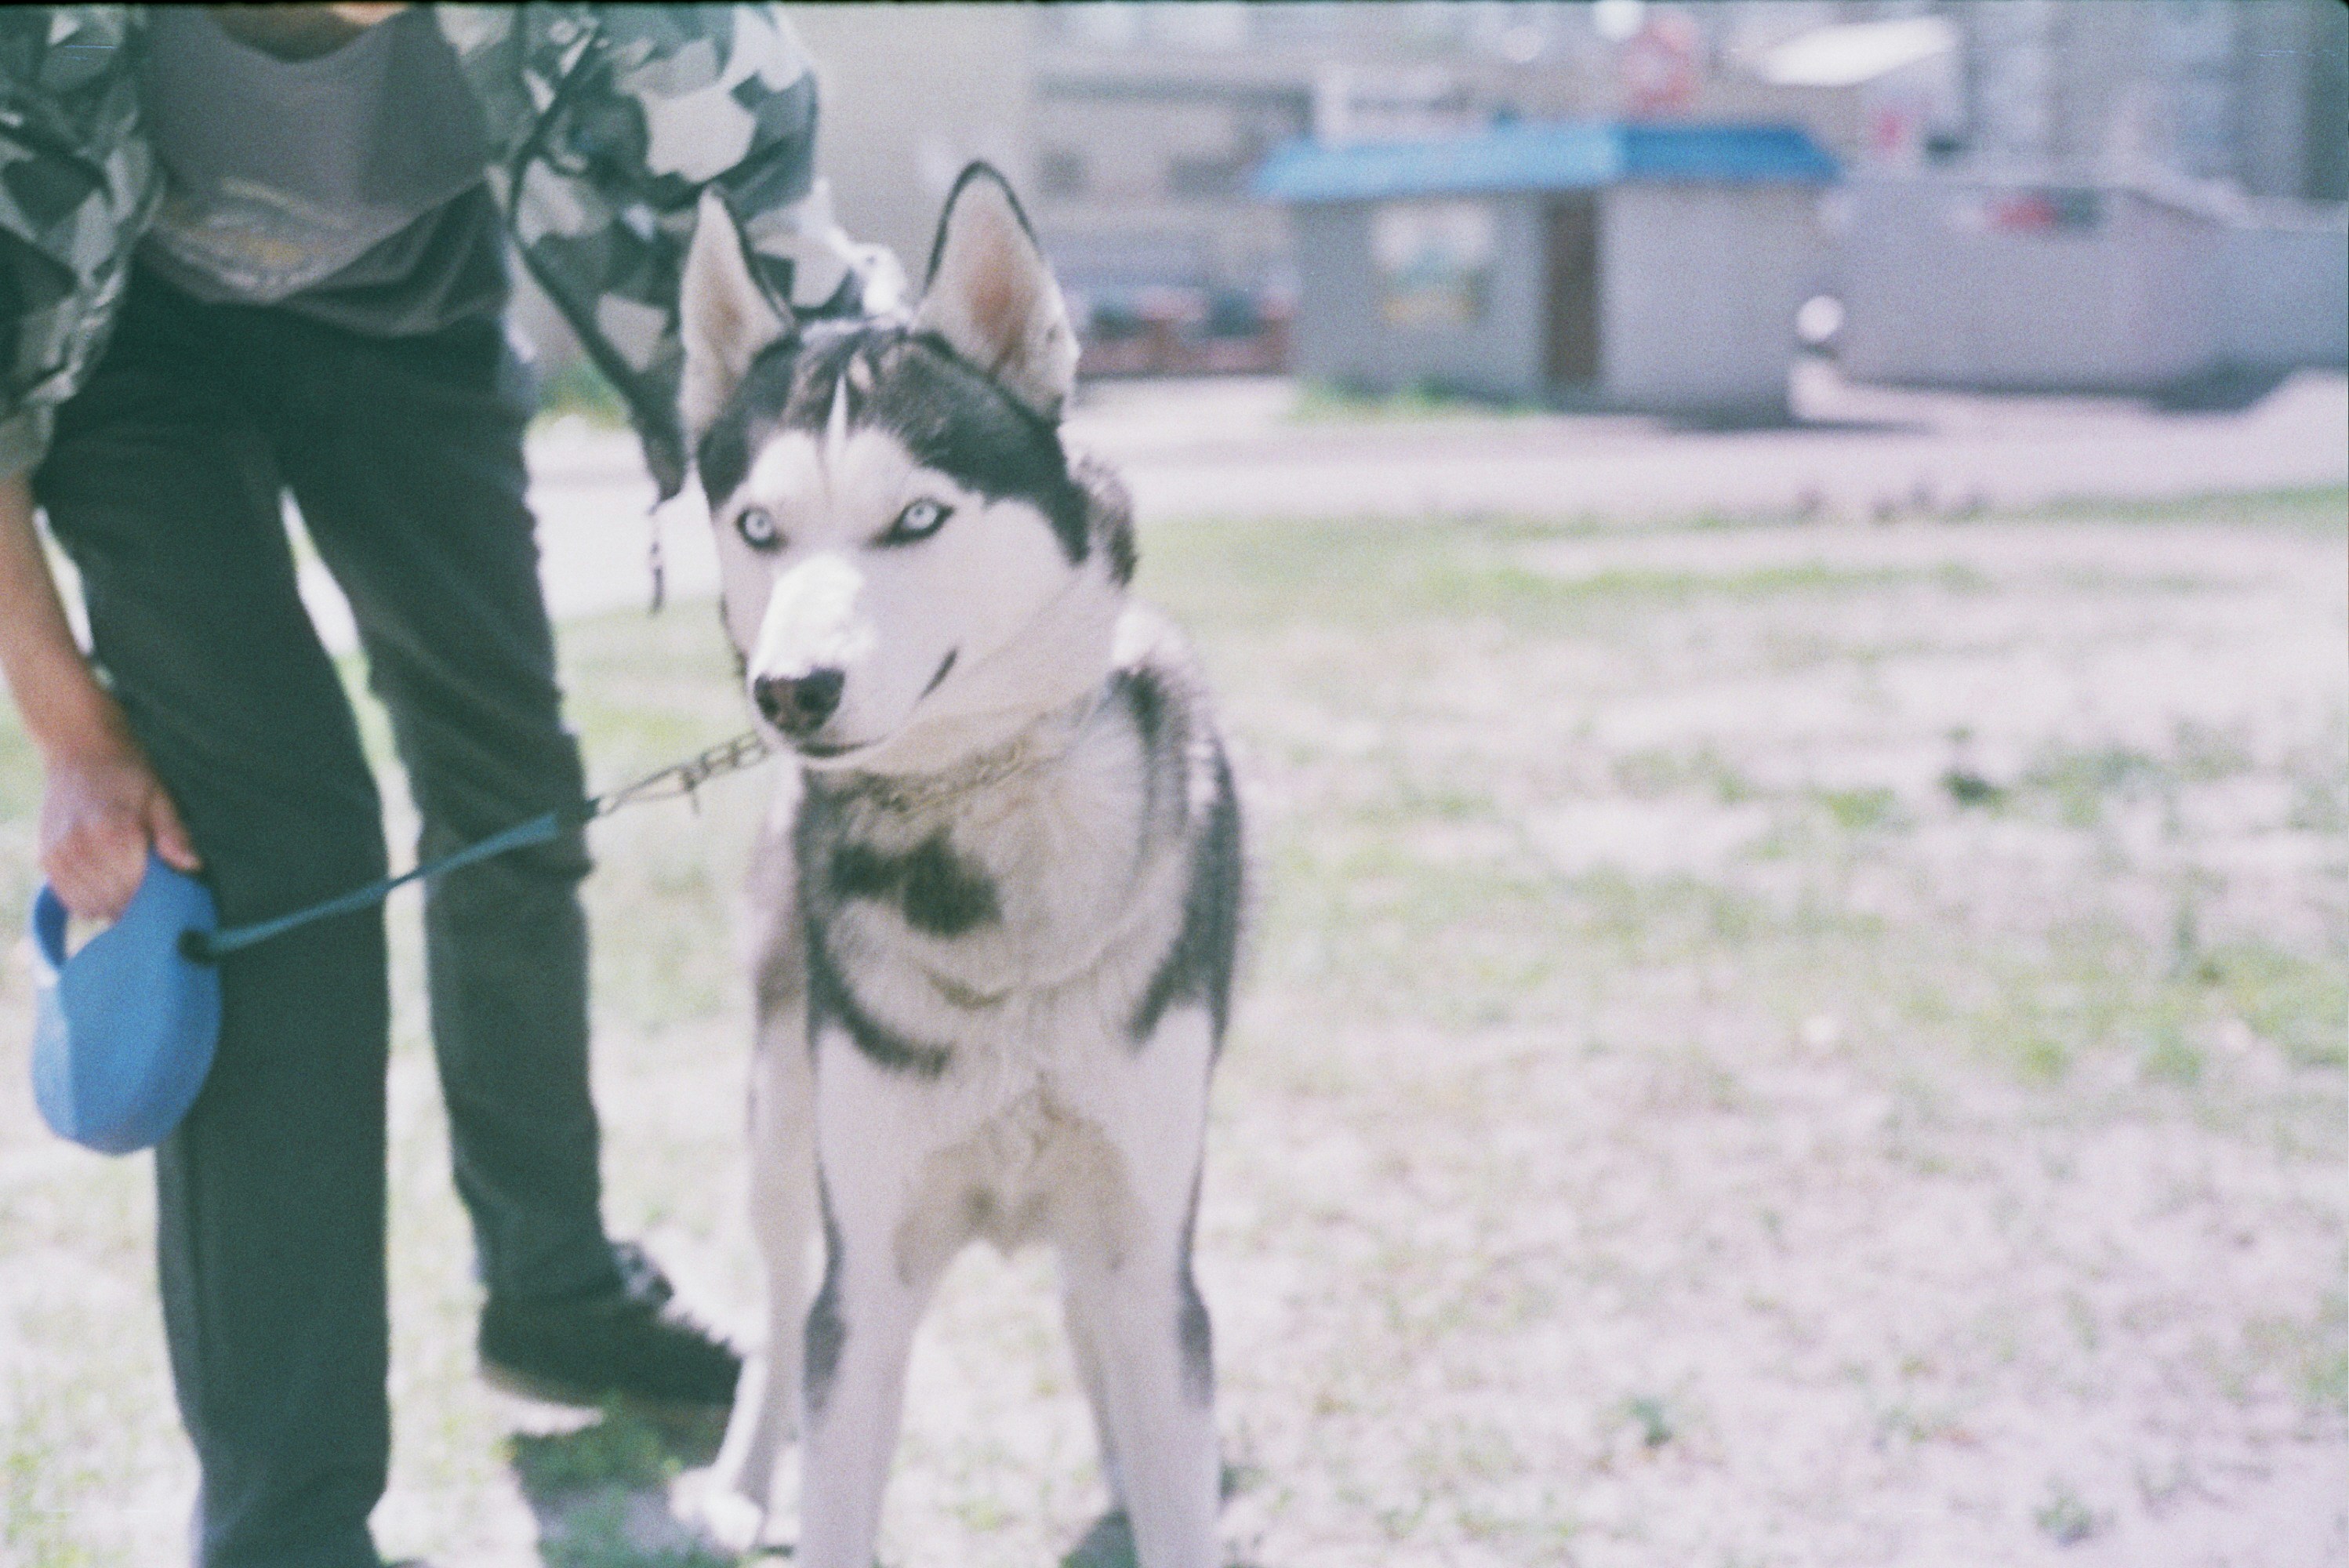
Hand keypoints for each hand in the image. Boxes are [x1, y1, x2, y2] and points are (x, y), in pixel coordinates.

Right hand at [39, 706, 199, 922]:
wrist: (80, 750)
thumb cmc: (127, 774)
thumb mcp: (159, 797)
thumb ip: (173, 834)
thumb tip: (192, 866)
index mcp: (113, 832)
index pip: (139, 888)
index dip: (157, 895)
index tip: (170, 890)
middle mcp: (80, 847)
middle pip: (115, 899)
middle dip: (137, 902)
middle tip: (153, 892)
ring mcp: (59, 854)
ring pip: (91, 904)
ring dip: (113, 905)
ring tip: (129, 888)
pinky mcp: (46, 858)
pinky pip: (70, 898)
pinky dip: (90, 902)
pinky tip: (107, 889)